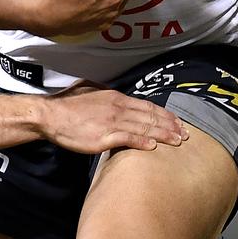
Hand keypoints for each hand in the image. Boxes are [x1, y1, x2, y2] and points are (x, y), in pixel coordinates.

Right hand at [36, 83, 188, 152]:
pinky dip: (142, 142)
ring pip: (144, 128)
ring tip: (178, 141)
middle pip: (151, 117)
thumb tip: (117, 97)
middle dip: (170, 125)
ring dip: (163, 135)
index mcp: (117, 98)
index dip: (165, 114)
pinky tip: (154, 147)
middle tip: (186, 134)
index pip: (147, 106)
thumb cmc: (68, 104)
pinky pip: (127, 139)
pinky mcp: (103, 137)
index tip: (178, 122)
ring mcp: (112, 122)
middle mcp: (118, 108)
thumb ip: (107, 95)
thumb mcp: (90, 91)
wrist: (51, 115)